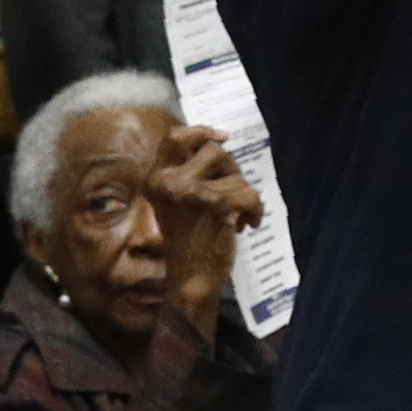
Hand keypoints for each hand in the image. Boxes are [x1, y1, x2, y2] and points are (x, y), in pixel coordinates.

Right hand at [149, 124, 262, 329]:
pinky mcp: (215, 204)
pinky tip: (246, 225)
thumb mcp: (176, 201)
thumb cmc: (188, 241)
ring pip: (236, 175)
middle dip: (231, 170)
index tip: (222, 136)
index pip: (174, 138)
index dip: (201, 131)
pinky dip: (255, 210)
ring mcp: (191, 191)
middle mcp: (169, 181)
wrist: (191, 279)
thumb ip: (187, 173)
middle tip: (230, 194)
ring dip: (242, 195)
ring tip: (232, 216)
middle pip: (213, 150)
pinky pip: (249, 194)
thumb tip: (218, 141)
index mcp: (156, 179)